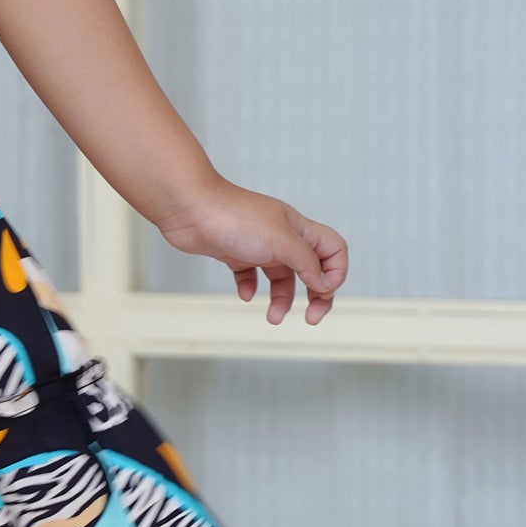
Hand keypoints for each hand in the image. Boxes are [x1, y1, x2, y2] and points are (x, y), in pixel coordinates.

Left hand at [156, 179, 347, 325]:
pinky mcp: (234, 252)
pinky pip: (249, 275)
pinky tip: (244, 294)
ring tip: (273, 318)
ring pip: (280, 276)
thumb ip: (306, 263)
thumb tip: (325, 285)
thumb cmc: (234, 218)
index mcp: (298, 229)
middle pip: (311, 268)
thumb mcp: (281, 242)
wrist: (189, 208)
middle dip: (316, 294)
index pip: (334, 249)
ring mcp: (257, 244)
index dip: (336, 273)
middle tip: (312, 318)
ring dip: (282, 299)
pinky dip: (250, 287)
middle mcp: (281, 236)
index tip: (321, 292)